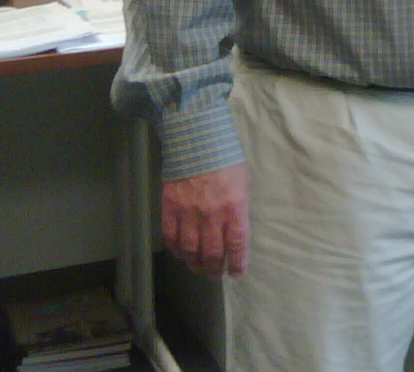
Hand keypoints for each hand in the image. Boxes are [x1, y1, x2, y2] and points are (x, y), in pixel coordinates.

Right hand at [161, 162, 250, 277]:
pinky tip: (180, 254)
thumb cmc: (226, 159)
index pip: (237, 244)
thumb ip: (239, 207)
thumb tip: (235, 229)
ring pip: (190, 250)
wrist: (198, 140)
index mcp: (234, 207)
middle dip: (214, 268)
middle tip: (215, 274)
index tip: (236, 273)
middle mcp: (212, 215)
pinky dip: (176, 250)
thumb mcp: (243, 182)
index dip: (237, 263)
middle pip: (212, 253)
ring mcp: (189, 213)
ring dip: (194, 263)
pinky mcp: (170, 208)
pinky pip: (171, 237)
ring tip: (198, 268)